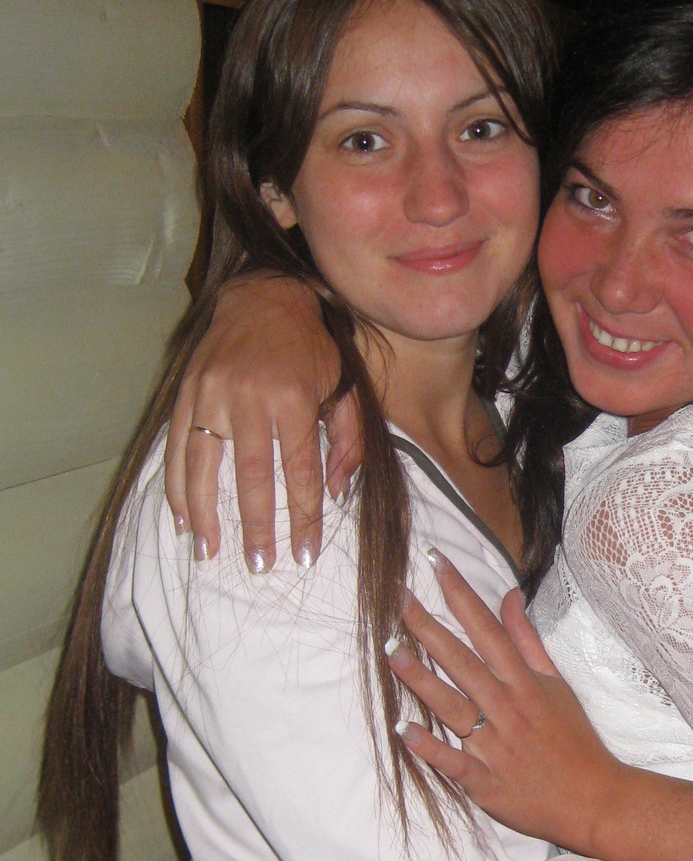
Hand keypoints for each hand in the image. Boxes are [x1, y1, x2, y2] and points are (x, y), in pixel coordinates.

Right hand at [164, 273, 361, 569]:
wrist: (266, 296)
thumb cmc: (312, 348)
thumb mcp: (346, 387)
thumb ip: (348, 441)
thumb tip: (337, 494)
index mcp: (295, 399)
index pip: (298, 471)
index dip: (302, 516)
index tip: (303, 554)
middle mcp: (250, 397)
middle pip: (251, 476)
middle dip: (254, 526)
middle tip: (258, 564)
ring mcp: (213, 393)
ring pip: (204, 465)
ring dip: (205, 514)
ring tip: (208, 552)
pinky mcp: (187, 390)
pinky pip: (177, 445)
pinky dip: (177, 484)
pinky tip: (181, 517)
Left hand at [391, 552, 626, 849]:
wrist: (596, 800)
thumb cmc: (574, 739)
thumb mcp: (556, 684)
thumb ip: (527, 641)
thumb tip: (509, 595)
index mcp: (523, 682)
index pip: (486, 628)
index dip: (459, 593)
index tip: (433, 561)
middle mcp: (506, 707)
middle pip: (462, 661)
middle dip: (429, 627)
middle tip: (398, 597)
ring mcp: (495, 745)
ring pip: (453, 706)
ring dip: (421, 679)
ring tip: (391, 650)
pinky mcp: (486, 781)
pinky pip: (454, 762)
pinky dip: (430, 747)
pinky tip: (404, 728)